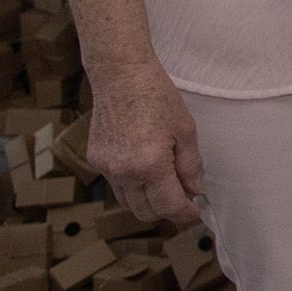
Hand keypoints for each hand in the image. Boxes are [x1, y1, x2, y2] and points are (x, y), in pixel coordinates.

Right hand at [84, 62, 206, 226]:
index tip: (195, 211)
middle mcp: (123, 173)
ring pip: (128, 202)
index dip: (185, 213)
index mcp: (149, 166)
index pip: (168, 206)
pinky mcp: (95, 160)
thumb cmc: (157, 98)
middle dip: (166, 211)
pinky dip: (132, 186)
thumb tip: (195, 191)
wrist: (122, 78)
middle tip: (184, 198)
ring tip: (167, 184)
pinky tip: (146, 168)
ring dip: (148, 201)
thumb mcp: (186, 131)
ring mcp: (105, 168)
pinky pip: (116, 185)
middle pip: (145, 212)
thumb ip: (191, 166)